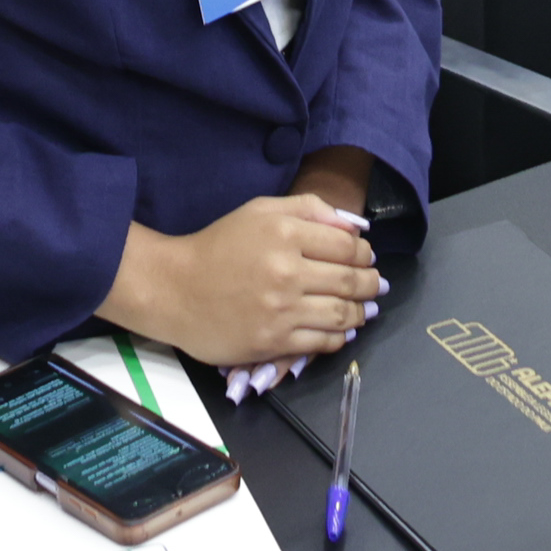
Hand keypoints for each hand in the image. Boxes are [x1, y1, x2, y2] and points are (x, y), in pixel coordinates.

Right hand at [104, 192, 380, 369]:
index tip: (365, 258)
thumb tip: (353, 226)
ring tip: (366, 309)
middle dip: (371, 283)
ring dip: (362, 313)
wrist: (175, 289)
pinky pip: (321, 342)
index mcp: (285, 233)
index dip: (364, 253)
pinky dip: (340, 338)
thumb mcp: (259, 211)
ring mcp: (281, 310)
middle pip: (350, 281)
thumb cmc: (218, 246)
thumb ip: (307, 209)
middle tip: (375, 285)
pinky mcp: (273, 342)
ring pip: (342, 314)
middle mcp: (287, 271)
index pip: (347, 246)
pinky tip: (342, 331)